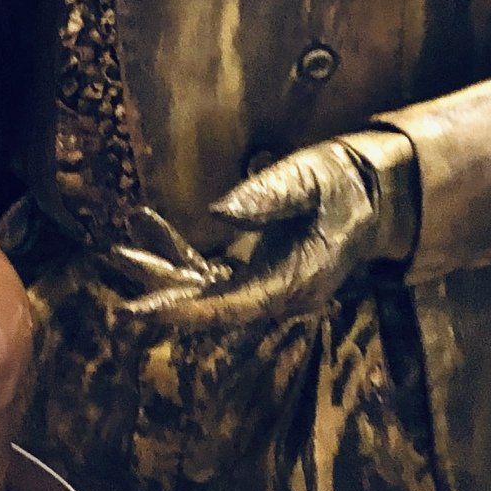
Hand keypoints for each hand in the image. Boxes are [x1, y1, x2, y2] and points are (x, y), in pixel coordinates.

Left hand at [109, 137, 416, 333]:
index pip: (230, 306)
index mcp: (294, 281)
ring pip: (204, 291)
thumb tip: (218, 215)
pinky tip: (146, 224)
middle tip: (119, 285)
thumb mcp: (310, 179)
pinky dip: (177, 254)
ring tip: (118, 250)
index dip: (182, 311)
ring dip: (162, 274)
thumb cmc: (343, 184)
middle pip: (210, 305)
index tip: (138, 312)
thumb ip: (269, 196)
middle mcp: (277, 295)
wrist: (372, 195)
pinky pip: (208, 273)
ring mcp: (265, 288)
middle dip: (162, 296)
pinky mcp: (255, 275)